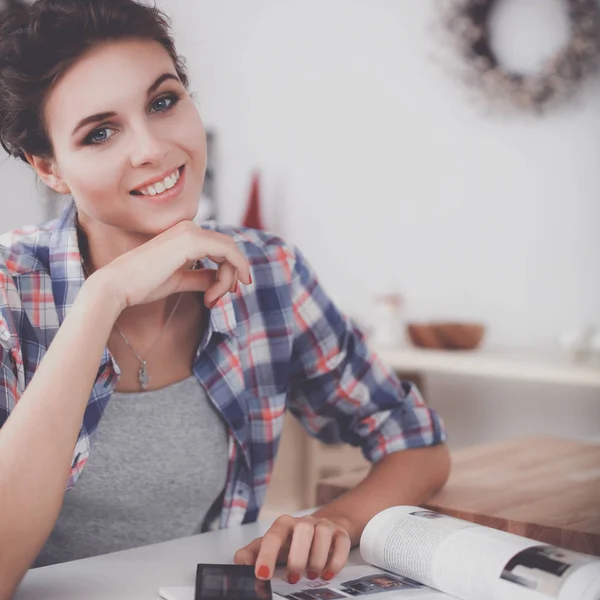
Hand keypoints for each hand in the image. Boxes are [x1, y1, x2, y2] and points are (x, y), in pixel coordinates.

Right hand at [94, 220, 250, 310]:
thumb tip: (219, 280)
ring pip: (230, 250)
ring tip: (212, 298)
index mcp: (184, 233)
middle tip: (225, 296)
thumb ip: (200, 277)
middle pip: (228, 247)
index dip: (228, 270)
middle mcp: (189, 227)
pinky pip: (227, 253)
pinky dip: (229, 274)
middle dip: (233, 273)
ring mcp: (190, 231)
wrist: (117, 286)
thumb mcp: (178, 280)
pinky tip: (216, 294)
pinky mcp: (191, 241)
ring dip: (229, 277)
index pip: (219, 247)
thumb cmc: (142, 284)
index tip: (221, 294)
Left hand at [233, 515, 351, 583]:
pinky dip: (336, 561)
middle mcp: (304, 522)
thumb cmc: (288, 542)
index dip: (267, 555)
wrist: (316, 530)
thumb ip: (252, 554)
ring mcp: (323, 526)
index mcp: (283, 524)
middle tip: (293, 578)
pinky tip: (327, 574)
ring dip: (317, 560)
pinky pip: (342, 543)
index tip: (262, 575)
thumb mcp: (268, 546)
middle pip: (303, 531)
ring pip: (323, 535)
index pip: (273, 536)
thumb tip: (239, 563)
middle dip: (298, 558)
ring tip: (311, 575)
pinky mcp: (340, 533)